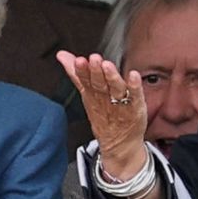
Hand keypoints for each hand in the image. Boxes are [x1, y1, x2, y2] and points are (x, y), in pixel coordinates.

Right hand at [57, 50, 148, 177]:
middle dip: (95, 72)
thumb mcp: (87, 94)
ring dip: (111, 77)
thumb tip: (62, 55)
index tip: (79, 60)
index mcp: (93, 94)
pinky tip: (133, 75)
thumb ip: (76, 73)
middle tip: (93, 60)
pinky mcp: (136, 106)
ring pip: (115, 89)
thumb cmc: (104, 115)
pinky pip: (135, 95)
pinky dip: (134, 86)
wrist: (119, 143)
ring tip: (107, 66)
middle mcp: (105, 98)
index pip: (85, 81)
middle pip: (99, 84)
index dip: (82, 71)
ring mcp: (121, 103)